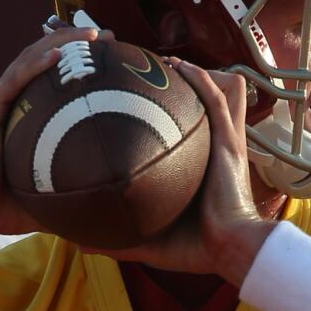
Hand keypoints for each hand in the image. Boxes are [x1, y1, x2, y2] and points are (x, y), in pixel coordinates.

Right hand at [0, 19, 111, 239]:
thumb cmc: (13, 204)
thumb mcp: (57, 188)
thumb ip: (83, 185)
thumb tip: (120, 199)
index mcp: (27, 111)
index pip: (55, 75)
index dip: (81, 59)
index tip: (112, 53)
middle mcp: (14, 99)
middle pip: (45, 57)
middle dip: (76, 41)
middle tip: (107, 36)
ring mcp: (0, 100)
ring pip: (31, 58)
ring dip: (62, 41)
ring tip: (90, 35)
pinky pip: (16, 78)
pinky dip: (38, 63)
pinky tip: (60, 53)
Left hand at [92, 59, 274, 283]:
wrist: (229, 249)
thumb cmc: (196, 247)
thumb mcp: (150, 241)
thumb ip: (118, 239)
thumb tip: (79, 246)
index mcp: (196, 172)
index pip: (180, 138)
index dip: (161, 119)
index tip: (133, 106)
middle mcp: (210, 153)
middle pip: (196, 112)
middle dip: (176, 90)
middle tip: (146, 75)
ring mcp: (223, 144)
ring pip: (209, 98)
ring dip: (189, 75)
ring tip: (165, 61)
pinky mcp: (230, 142)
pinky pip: (216, 102)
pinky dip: (200, 81)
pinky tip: (182, 65)